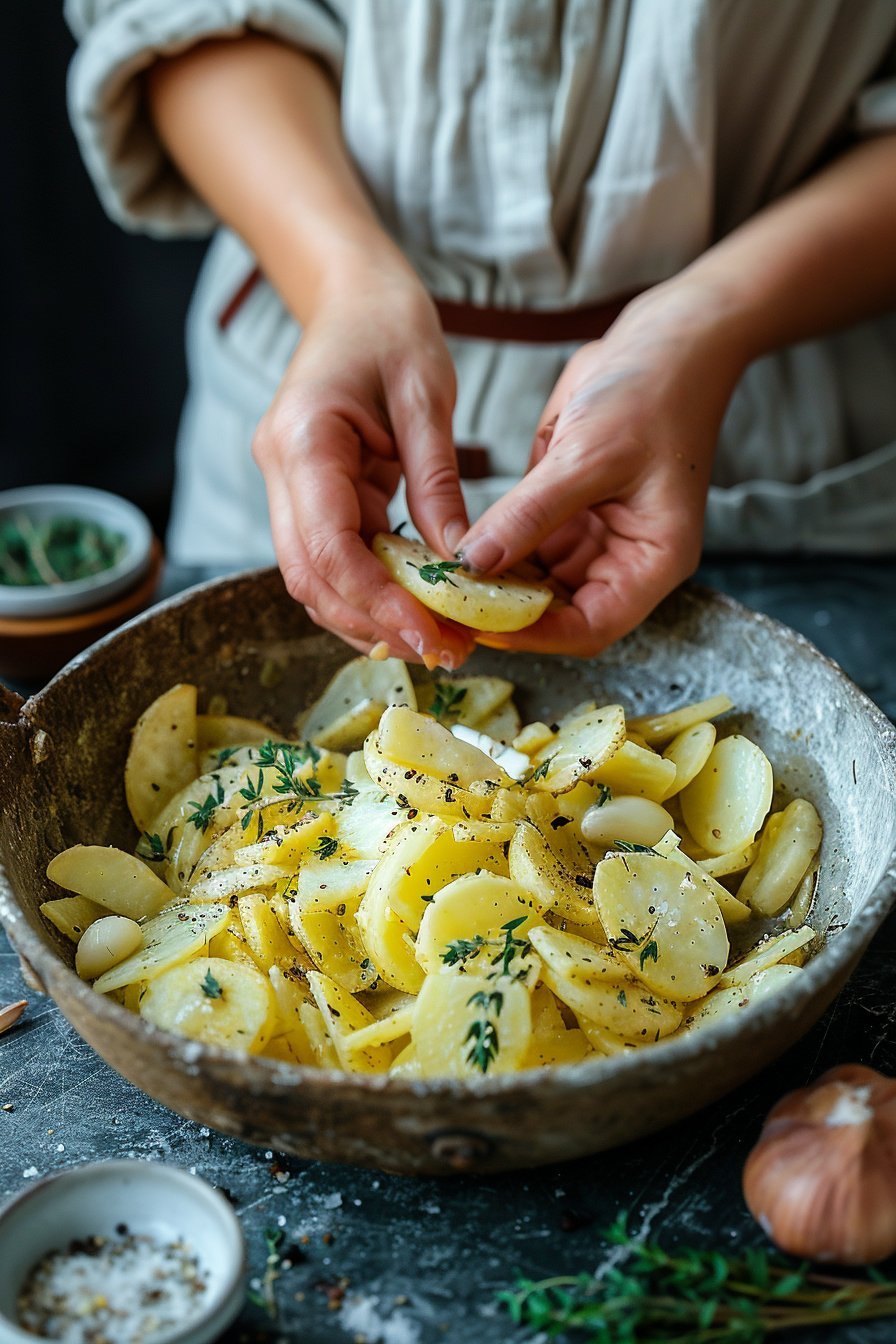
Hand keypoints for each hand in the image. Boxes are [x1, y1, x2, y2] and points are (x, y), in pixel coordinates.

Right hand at [252, 269, 473, 667]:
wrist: (353, 296)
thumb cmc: (391, 328)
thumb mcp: (428, 396)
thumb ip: (438, 482)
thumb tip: (459, 564)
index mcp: (304, 438)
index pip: (328, 546)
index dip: (375, 602)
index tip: (429, 636)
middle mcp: (281, 469)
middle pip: (310, 577)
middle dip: (371, 623)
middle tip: (442, 651)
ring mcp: (288, 485)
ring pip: (314, 578)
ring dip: (367, 617)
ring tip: (435, 641)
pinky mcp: (309, 495)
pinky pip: (332, 558)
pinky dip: (368, 590)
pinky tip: (414, 609)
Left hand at [456, 280, 748, 656]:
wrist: (665, 338)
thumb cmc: (652, 393)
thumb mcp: (588, 455)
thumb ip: (531, 513)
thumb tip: (473, 562)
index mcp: (652, 560)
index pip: (592, 626)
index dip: (537, 635)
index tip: (480, 625)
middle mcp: (623, 559)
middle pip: (559, 614)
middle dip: (504, 616)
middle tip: (443, 609)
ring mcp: (593, 538)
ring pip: (534, 585)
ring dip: (490, 587)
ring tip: (438, 586)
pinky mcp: (565, 513)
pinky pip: (522, 547)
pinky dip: (490, 552)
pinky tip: (449, 551)